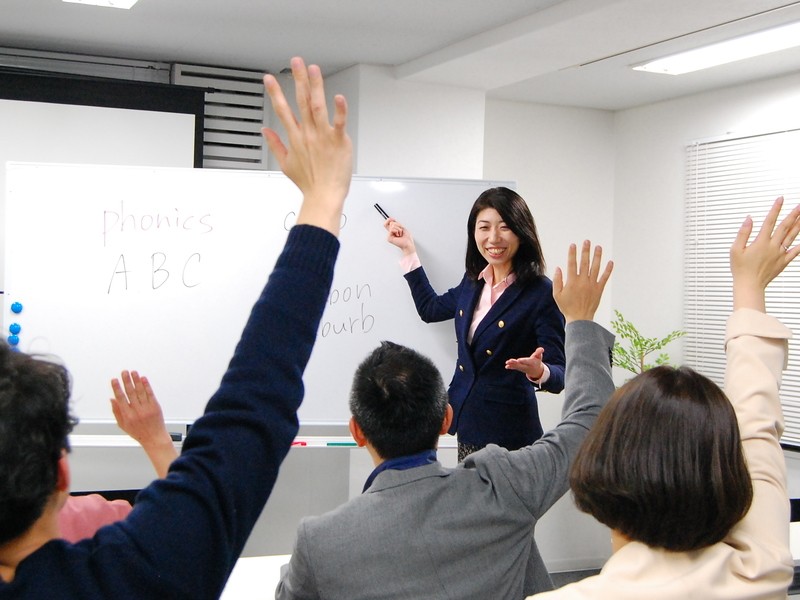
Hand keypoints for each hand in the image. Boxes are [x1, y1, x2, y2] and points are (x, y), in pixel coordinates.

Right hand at [111, 370, 176, 478]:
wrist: (154, 438)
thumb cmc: (139, 433)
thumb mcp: (123, 425)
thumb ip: (116, 412)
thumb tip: (112, 399)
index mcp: (127, 415)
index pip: (120, 398)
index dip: (117, 388)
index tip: (114, 380)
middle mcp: (137, 411)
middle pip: (130, 393)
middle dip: (126, 381)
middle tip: (124, 372)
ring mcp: (147, 408)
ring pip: (140, 391)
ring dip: (136, 380)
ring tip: (133, 372)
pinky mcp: (155, 406)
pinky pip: (150, 394)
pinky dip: (147, 386)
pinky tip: (143, 379)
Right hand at [261, 57, 352, 235]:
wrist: (324, 196)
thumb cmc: (309, 183)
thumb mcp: (285, 164)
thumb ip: (275, 145)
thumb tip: (265, 131)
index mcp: (295, 138)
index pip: (282, 110)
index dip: (275, 92)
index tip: (269, 78)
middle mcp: (308, 133)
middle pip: (301, 101)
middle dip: (298, 79)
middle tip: (296, 61)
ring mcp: (323, 136)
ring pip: (318, 106)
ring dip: (315, 86)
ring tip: (313, 69)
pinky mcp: (338, 141)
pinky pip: (339, 122)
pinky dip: (339, 110)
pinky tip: (338, 96)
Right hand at [384, 218, 415, 254]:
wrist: (408, 244)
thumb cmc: (407, 238)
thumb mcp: (402, 227)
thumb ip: (396, 223)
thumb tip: (390, 219)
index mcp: (393, 231)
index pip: (387, 223)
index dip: (389, 220)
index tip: (393, 219)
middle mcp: (390, 233)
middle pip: (391, 223)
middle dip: (398, 225)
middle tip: (401, 231)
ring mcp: (389, 235)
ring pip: (392, 225)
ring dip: (399, 229)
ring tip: (400, 234)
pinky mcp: (389, 238)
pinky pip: (392, 229)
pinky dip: (397, 231)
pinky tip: (398, 236)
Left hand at [505, 347, 544, 378]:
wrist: (535, 370)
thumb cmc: (537, 361)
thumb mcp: (539, 356)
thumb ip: (539, 352)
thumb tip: (541, 349)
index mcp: (531, 363)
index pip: (527, 361)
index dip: (523, 361)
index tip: (519, 360)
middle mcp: (526, 366)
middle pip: (520, 364)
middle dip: (515, 363)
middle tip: (510, 361)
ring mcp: (522, 368)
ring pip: (516, 366)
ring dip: (511, 364)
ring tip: (507, 362)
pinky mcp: (519, 368)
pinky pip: (514, 368)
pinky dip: (511, 367)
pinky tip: (506, 367)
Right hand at [553, 240, 612, 322]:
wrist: (580, 319)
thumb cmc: (567, 307)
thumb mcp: (557, 295)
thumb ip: (557, 281)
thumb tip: (558, 268)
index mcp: (572, 282)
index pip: (572, 264)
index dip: (572, 254)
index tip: (573, 245)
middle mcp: (583, 281)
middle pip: (585, 263)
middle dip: (586, 251)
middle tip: (587, 241)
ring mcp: (592, 285)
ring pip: (595, 267)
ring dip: (597, 256)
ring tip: (598, 247)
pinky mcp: (599, 289)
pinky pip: (604, 278)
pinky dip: (608, 270)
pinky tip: (610, 262)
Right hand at [731, 196, 799, 311]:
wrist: (750, 285)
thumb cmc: (741, 269)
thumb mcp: (735, 250)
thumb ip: (743, 233)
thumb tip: (749, 219)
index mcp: (761, 242)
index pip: (770, 221)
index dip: (776, 209)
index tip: (780, 199)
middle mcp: (772, 246)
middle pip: (785, 227)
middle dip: (793, 214)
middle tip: (799, 206)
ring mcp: (779, 254)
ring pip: (792, 236)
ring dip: (798, 225)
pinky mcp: (783, 262)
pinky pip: (794, 252)